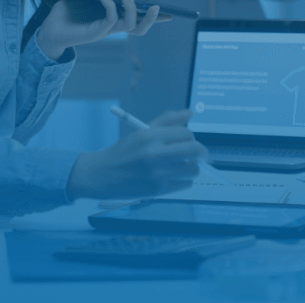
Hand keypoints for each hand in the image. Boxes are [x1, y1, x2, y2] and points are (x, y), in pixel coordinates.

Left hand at [36, 0, 171, 58]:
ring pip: (129, 26)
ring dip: (132, 9)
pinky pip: (110, 19)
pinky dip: (110, 5)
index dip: (155, 18)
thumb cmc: (69, 12)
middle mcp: (113, 27)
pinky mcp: (96, 32)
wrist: (49, 27)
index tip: (169, 13)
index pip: (138, 20)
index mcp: (114, 19)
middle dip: (152, 19)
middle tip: (156, 7)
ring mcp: (106, 31)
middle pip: (140, 28)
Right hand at [66, 110, 207, 199]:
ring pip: (193, 169)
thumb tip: (190, 113)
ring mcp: (158, 174)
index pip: (187, 133)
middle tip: (197, 154)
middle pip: (195, 151)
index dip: (190, 137)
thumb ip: (167, 120)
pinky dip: (183, 180)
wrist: (103, 175)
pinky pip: (186, 184)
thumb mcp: (142, 131)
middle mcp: (155, 154)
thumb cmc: (124, 151)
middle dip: (200, 152)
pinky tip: (172, 176)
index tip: (186, 141)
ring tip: (180, 165)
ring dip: (191, 167)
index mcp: (151, 136)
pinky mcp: (159, 190)